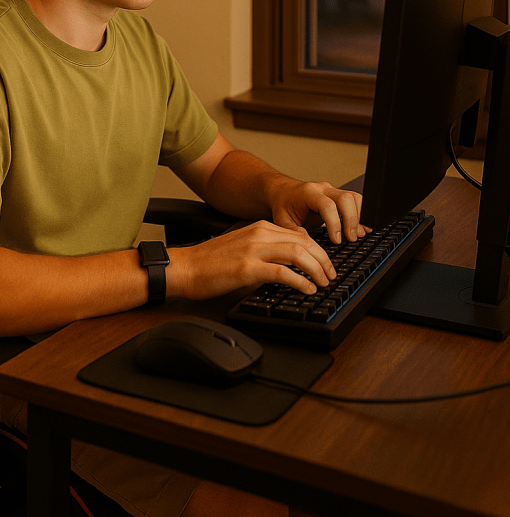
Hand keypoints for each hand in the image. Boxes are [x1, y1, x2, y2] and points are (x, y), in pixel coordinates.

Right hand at [170, 220, 336, 300]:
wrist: (185, 268)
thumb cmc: (210, 262)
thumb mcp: (242, 248)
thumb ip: (265, 250)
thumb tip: (289, 265)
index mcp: (259, 227)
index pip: (299, 234)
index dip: (318, 250)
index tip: (325, 264)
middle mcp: (259, 234)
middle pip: (304, 242)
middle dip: (323, 260)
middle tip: (331, 275)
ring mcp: (253, 249)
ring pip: (297, 254)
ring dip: (316, 269)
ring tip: (323, 283)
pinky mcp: (248, 268)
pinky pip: (282, 272)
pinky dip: (300, 281)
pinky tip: (307, 289)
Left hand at [270, 180, 364, 244]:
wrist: (282, 192)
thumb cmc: (283, 205)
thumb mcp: (282, 221)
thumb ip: (296, 233)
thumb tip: (311, 246)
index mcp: (308, 193)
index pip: (327, 205)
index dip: (334, 223)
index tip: (337, 240)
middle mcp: (322, 189)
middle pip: (345, 198)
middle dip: (351, 220)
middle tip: (351, 239)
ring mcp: (332, 191)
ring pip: (354, 197)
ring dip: (359, 216)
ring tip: (359, 235)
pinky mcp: (338, 196)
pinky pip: (354, 201)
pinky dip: (361, 214)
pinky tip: (363, 228)